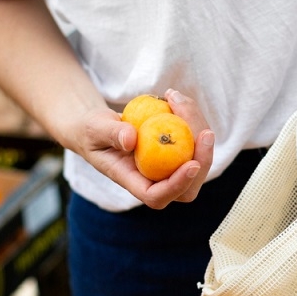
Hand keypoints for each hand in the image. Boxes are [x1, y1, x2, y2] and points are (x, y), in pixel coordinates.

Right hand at [67, 89, 214, 208]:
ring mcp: (168, 169)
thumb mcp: (94, 128)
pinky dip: (192, 119)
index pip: (157, 196)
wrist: (99, 127)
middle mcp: (154, 181)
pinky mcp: (177, 152)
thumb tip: (131, 139)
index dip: (177, 185)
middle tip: (205, 132)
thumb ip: (110, 133)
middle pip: (188, 187)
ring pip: (197, 161)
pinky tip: (176, 99)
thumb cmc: (91, 131)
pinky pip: (194, 142)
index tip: (192, 164)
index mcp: (132, 182)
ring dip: (197, 129)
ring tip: (176, 99)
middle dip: (203, 161)